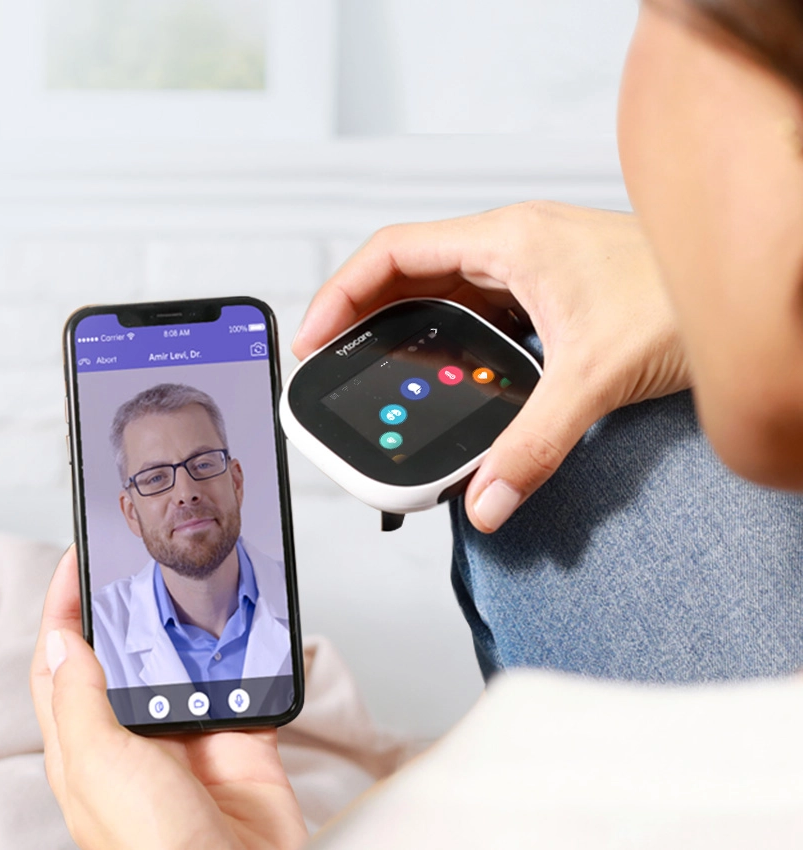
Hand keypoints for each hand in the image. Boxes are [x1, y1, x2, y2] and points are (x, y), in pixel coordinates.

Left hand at [30, 547, 305, 849]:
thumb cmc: (153, 847)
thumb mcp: (98, 763)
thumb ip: (79, 699)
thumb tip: (61, 643)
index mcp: (83, 747)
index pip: (60, 664)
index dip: (63, 610)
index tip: (76, 561)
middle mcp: (132, 743)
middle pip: (124, 658)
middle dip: (130, 611)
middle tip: (138, 564)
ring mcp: (187, 745)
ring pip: (185, 668)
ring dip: (193, 633)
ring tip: (195, 591)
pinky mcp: (239, 750)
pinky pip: (244, 691)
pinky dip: (250, 664)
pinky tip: (248, 637)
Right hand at [294, 202, 690, 532]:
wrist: (758, 282)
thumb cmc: (690, 299)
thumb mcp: (595, 380)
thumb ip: (532, 447)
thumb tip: (487, 501)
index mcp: (509, 240)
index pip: (393, 251)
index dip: (341, 294)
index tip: (316, 338)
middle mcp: (517, 243)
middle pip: (409, 270)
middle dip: (364, 316)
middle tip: (335, 362)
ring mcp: (538, 264)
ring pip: (446, 289)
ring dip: (408, 326)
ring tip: (380, 371)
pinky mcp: (558, 288)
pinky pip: (482, 306)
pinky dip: (453, 338)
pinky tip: (453, 374)